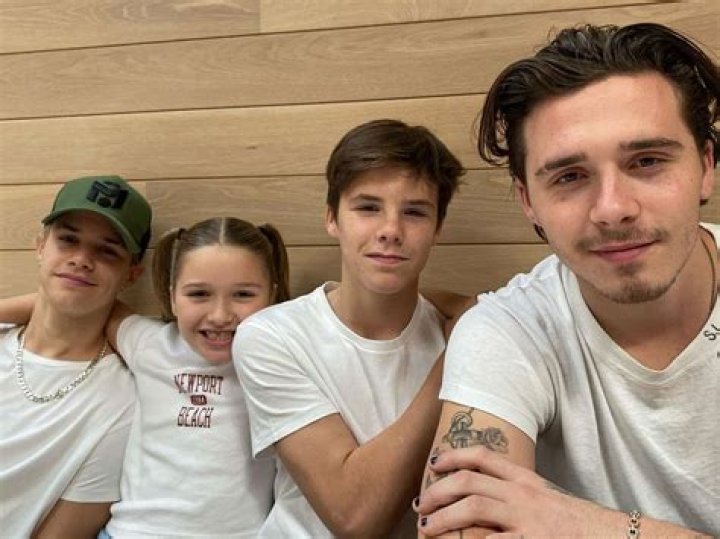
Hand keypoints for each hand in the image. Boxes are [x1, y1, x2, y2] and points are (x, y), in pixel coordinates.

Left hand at [414, 446, 618, 536]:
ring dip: (443, 518)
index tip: (434, 462)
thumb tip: (486, 495)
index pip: (484, 457)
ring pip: (472, 510)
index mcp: (527, 481)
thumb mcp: (548, 499)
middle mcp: (524, 495)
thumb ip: (519, 493)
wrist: (615, 538)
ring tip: (426, 529)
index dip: (454, 456)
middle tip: (422, 504)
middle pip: (469, 482)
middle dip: (439, 491)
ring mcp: (527, 520)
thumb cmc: (579, 524)